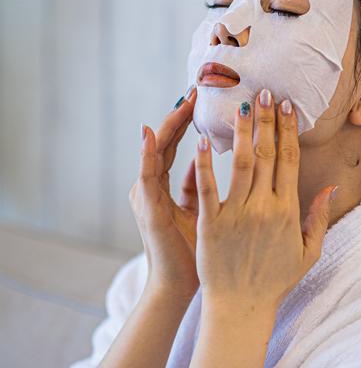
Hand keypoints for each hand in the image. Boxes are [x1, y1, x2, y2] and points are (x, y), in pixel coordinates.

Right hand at [129, 86, 199, 299]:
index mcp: (164, 186)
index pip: (176, 144)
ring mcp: (146, 195)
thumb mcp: (197, 210)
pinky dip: (147, 154)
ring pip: (156, 151)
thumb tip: (203, 159)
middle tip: (197, 85)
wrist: (178, 286)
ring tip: (184, 99)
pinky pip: (147, 176)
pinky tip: (151, 133)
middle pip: (166, 141)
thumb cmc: (193, 250)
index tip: (203, 95)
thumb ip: (193, 185)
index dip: (188, 120)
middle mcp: (150, 186)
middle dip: (181, 113)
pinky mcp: (147, 208)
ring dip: (170, 124)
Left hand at [193, 88, 336, 310]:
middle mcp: (264, 207)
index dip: (289, 130)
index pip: (290, 160)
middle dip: (267, 120)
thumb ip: (319, 217)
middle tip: (264, 92)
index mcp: (287, 210)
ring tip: (240, 105)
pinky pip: (208, 189)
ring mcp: (236, 214)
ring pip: (240, 163)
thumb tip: (332, 187)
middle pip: (267, 154)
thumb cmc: (275, 279)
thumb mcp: (308, 252)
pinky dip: (204, 164)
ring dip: (241, 132)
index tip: (286, 106)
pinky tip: (202, 140)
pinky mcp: (210, 225)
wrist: (241, 307)